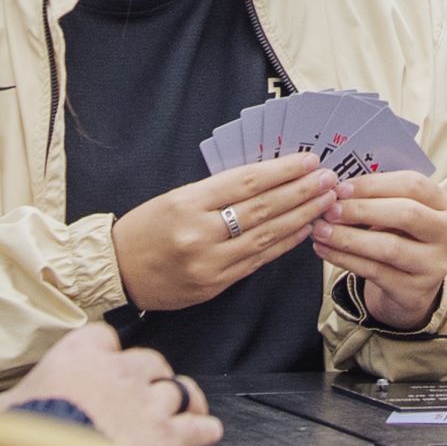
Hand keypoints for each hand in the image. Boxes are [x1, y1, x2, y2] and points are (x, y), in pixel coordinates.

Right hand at [0, 325, 219, 445]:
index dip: (107, 352)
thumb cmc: (20, 445)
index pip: (102, 338)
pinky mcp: (168, 436)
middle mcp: (117, 371)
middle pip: (147, 361)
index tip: (107, 362)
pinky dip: (203, 428)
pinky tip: (207, 430)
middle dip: (148, 376)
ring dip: (178, 399)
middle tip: (145, 392)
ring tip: (182, 407)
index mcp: (76, 357)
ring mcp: (146, 402)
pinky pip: (196, 425)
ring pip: (176, 388)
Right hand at [114, 153, 335, 313]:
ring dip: (300, 217)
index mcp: (187, 203)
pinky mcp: (214, 285)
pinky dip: (283, 244)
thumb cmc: (146, 227)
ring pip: (265, 236)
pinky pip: (257, 261)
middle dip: (301, 192)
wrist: (117, 270)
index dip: (282, 171)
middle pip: (262, 208)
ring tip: (325, 202)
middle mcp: (199, 233)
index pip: (246, 182)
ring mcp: (208, 263)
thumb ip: (217, 191)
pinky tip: (303, 230)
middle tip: (330, 179)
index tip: (309, 161)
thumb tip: (267, 179)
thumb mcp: (175, 198)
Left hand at [315, 169, 446, 330]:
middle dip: (362, 209)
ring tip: (321, 231)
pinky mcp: (414, 290)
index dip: (374, 184)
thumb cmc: (402, 239)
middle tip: (329, 209)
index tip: (340, 188)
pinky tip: (324, 250)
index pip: (413, 184)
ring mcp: (434, 264)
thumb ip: (378, 199)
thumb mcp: (400, 214)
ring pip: (389, 247)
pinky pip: (375, 272)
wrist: (412, 288)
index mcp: (445, 205)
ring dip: (349, 237)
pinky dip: (345, 259)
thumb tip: (336, 189)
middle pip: (406, 213)